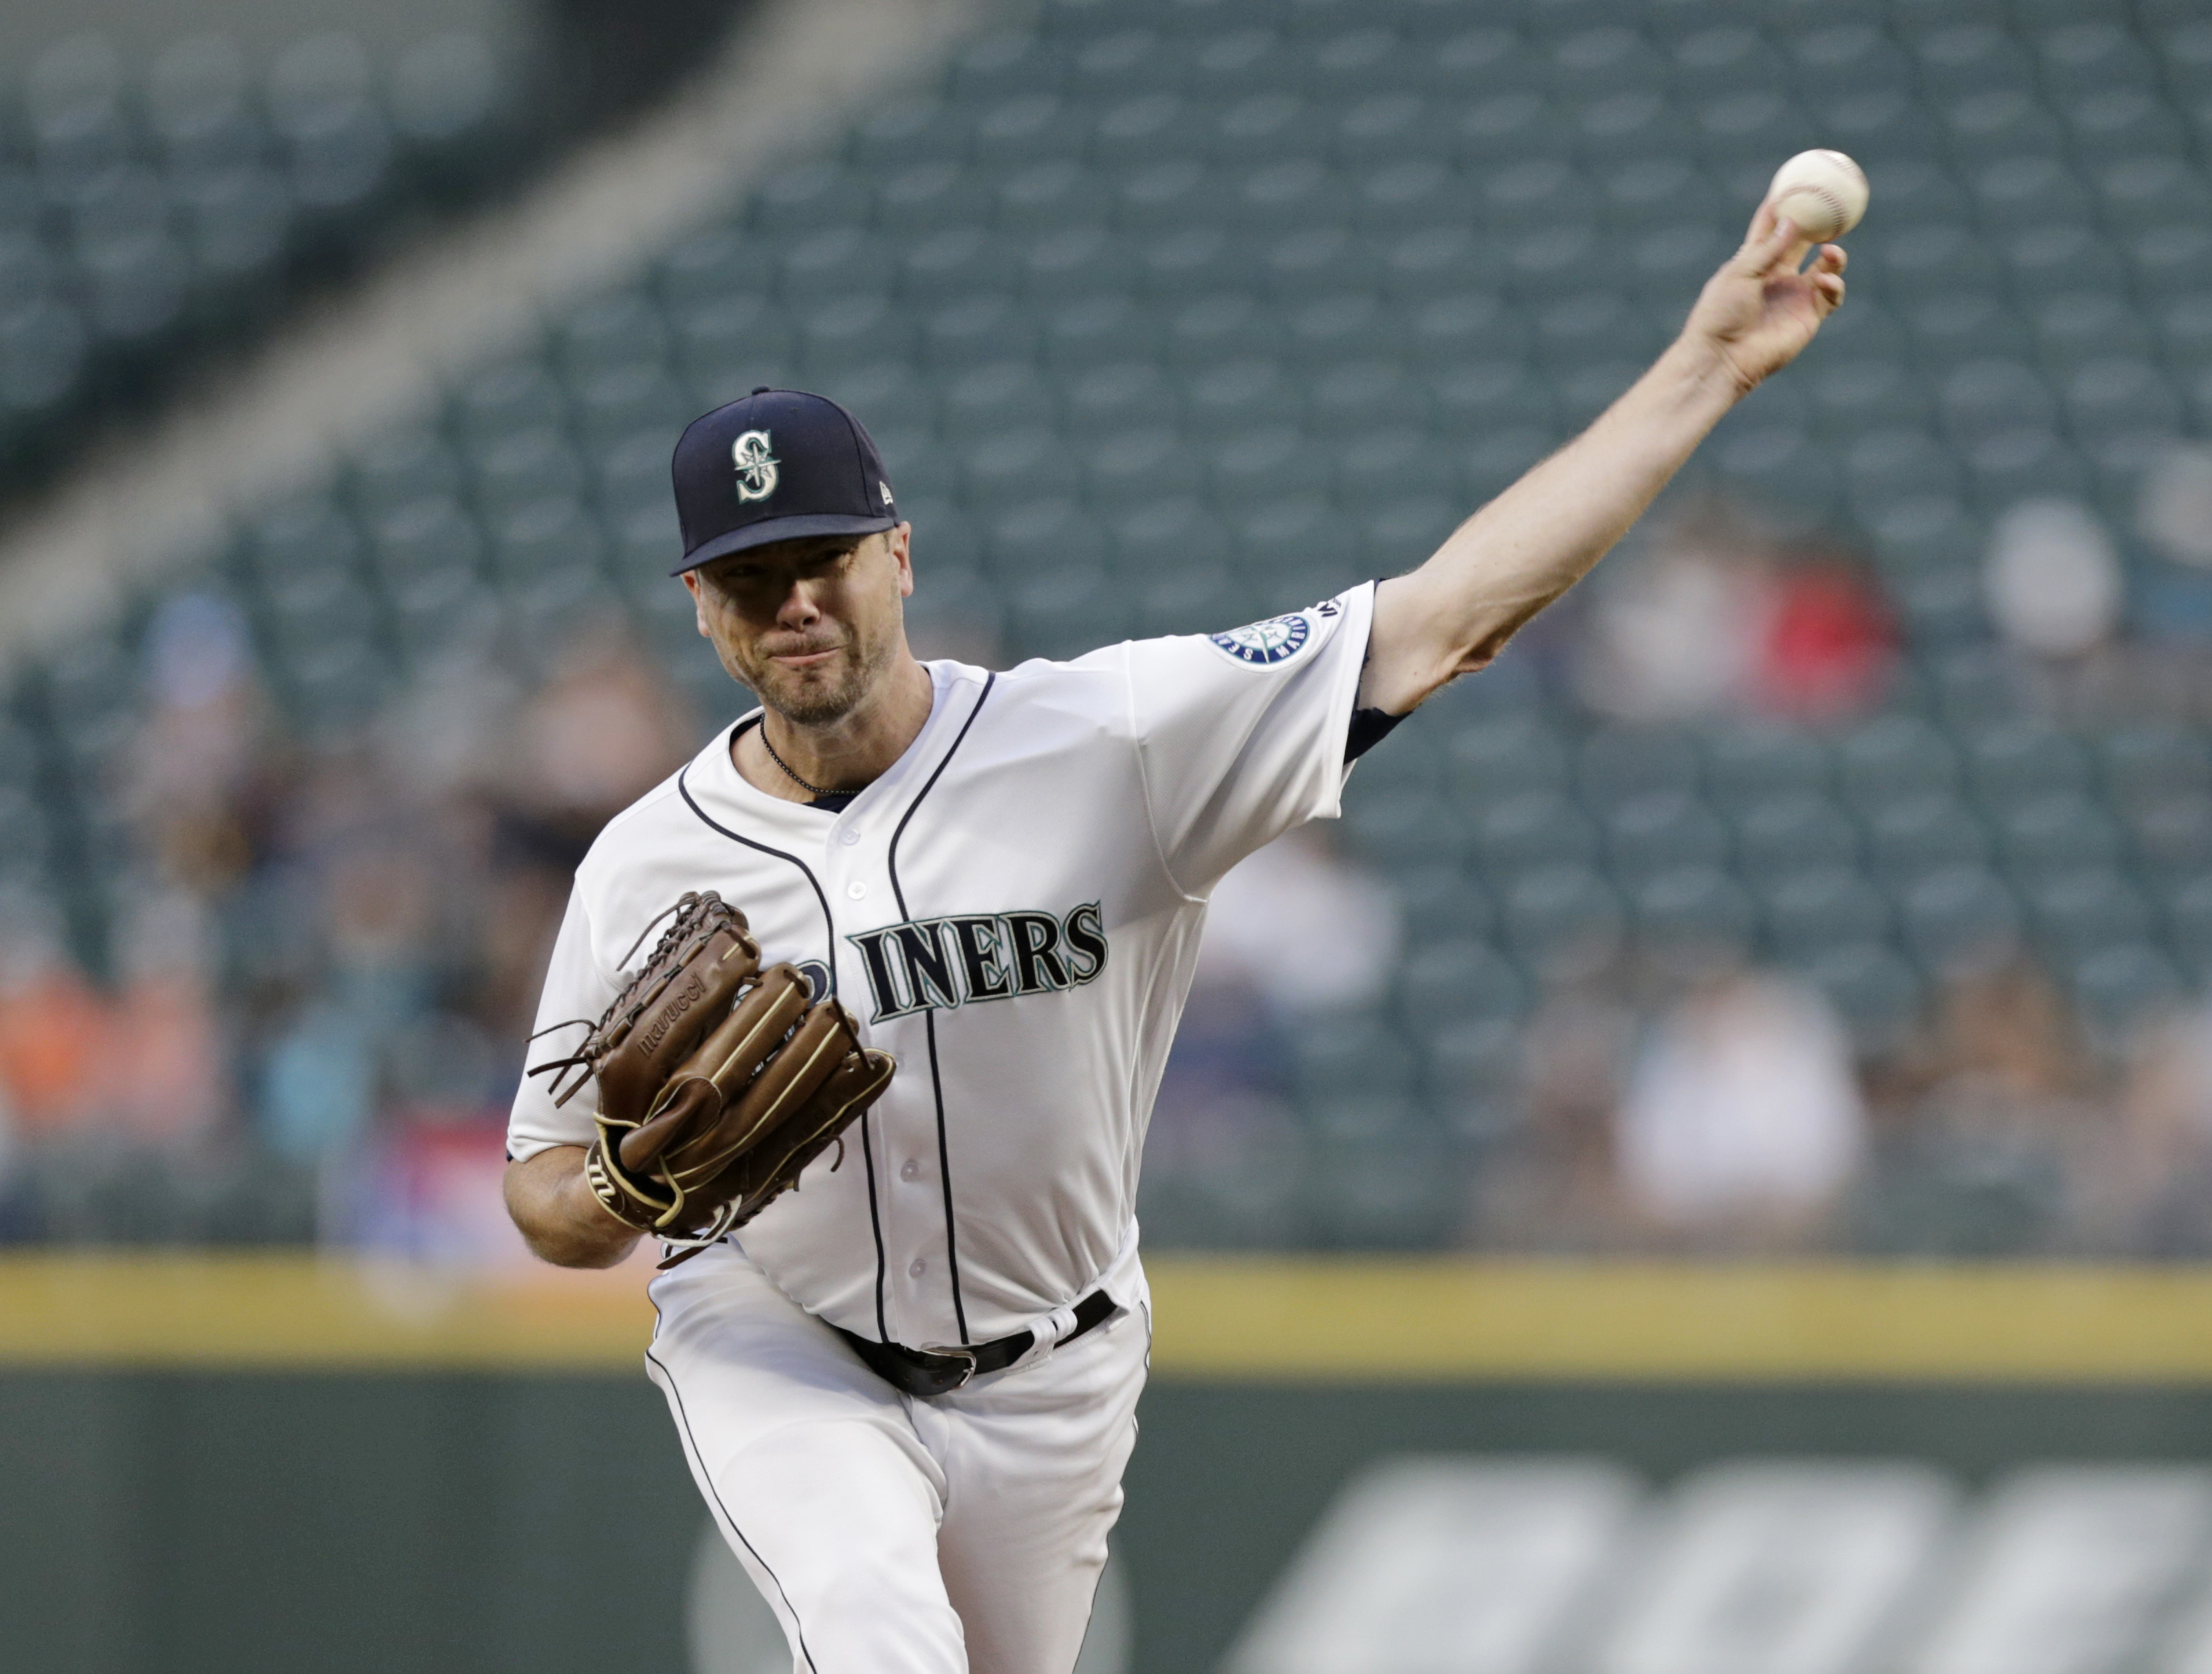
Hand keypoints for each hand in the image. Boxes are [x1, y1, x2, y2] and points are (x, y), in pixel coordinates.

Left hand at [1678, 199, 1846, 395]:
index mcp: (1754, 263)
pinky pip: (1832, 294)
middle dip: (1818, 223)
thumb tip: (1793, 220)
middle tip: (1833, 206)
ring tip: (1832, 252)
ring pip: (1825, 266)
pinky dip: (1834, 284)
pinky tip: (1824, 281)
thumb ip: (1768, 249)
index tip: (1794, 183)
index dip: (1782, 207)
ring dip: (1834, 256)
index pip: (1770, 228)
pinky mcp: (1808, 316)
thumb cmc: (1721, 315)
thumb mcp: (1741, 274)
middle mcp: (1777, 276)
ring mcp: (1794, 296)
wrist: (1723, 358)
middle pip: (1804, 241)